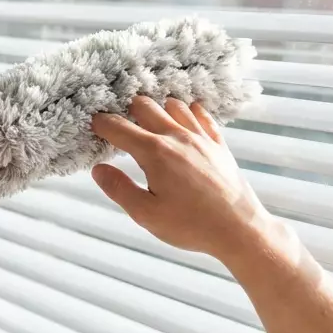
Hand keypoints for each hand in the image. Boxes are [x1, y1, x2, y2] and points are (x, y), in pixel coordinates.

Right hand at [90, 96, 287, 261]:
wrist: (239, 228)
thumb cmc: (191, 225)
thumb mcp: (146, 214)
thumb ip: (119, 189)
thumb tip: (98, 169)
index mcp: (154, 153)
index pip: (119, 127)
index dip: (101, 123)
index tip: (93, 125)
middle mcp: (176, 136)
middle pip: (145, 105)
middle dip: (127, 111)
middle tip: (120, 126)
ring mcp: (200, 137)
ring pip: (173, 104)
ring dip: (157, 108)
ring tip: (149, 123)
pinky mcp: (218, 143)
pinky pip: (201, 114)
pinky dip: (188, 111)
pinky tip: (183, 120)